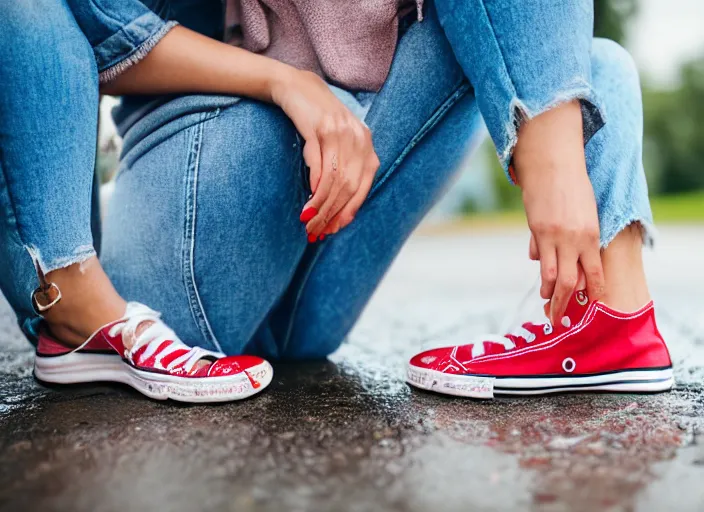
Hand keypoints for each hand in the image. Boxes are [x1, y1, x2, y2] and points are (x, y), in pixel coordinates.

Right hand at [271, 69, 379, 240]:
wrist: (297, 88)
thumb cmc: (318, 120)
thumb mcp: (339, 144)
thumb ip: (344, 170)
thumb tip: (338, 211)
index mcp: (366, 145)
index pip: (362, 187)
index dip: (348, 211)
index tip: (334, 229)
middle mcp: (357, 139)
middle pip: (348, 186)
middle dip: (332, 213)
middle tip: (316, 230)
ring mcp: (339, 132)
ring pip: (334, 179)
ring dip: (321, 205)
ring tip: (308, 221)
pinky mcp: (318, 128)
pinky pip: (319, 165)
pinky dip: (314, 187)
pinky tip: (308, 201)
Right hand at [514, 101, 604, 324]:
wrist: (554, 164)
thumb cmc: (571, 185)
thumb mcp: (582, 213)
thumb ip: (572, 238)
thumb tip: (548, 258)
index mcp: (591, 235)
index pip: (593, 273)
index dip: (592, 292)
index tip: (590, 307)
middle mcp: (575, 239)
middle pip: (570, 281)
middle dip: (564, 303)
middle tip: (560, 319)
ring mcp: (555, 236)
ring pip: (552, 275)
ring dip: (549, 293)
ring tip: (547, 306)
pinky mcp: (538, 230)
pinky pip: (539, 257)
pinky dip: (541, 271)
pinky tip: (541, 282)